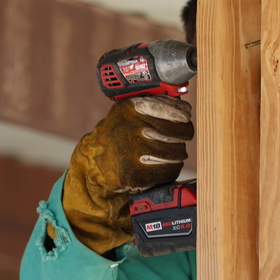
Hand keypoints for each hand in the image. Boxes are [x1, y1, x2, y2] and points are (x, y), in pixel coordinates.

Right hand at [61, 95, 193, 253]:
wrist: (94, 161)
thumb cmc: (117, 135)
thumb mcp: (127, 112)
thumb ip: (151, 105)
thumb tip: (183, 108)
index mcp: (129, 109)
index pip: (168, 108)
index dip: (181, 114)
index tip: (185, 117)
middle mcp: (131, 129)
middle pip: (178, 132)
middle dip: (183, 135)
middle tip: (180, 136)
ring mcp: (133, 153)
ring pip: (177, 152)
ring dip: (177, 153)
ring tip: (169, 152)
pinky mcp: (136, 174)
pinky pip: (170, 170)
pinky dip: (171, 168)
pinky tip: (164, 165)